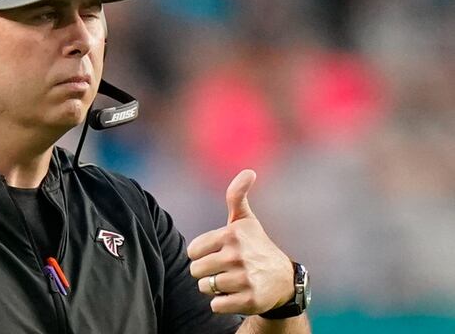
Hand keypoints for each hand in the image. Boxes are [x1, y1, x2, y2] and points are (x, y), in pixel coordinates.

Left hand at [186, 170, 294, 313]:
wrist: (284, 281)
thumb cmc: (257, 247)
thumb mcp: (246, 221)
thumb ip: (237, 196)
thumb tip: (249, 171)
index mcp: (232, 235)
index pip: (192, 251)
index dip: (202, 254)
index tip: (220, 253)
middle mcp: (238, 256)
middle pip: (195, 271)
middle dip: (206, 272)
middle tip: (225, 269)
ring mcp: (244, 279)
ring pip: (204, 288)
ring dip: (214, 288)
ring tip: (231, 281)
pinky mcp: (249, 300)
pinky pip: (216, 305)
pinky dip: (222, 303)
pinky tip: (236, 295)